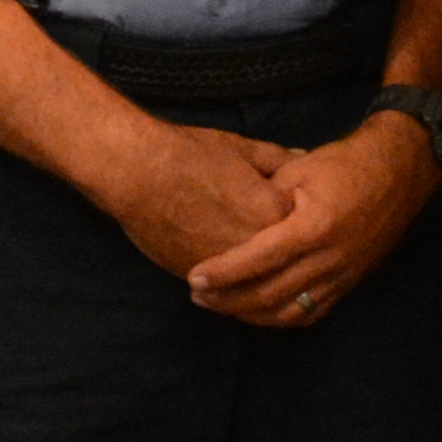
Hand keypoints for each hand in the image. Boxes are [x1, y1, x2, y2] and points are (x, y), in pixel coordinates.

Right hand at [107, 120, 295, 282]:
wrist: (139, 174)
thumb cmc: (191, 154)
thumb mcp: (242, 149)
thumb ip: (275, 158)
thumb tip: (301, 155)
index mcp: (277, 212)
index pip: (301, 230)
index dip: (297, 225)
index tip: (294, 221)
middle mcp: (260, 246)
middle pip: (284, 264)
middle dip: (285, 261)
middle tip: (287, 260)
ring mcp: (232, 267)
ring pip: (258, 286)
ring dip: (260, 285)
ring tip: (259, 280)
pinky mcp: (203, 278)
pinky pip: (229, 292)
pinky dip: (233, 290)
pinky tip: (233, 285)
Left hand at [187, 116, 436, 327]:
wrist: (401, 170)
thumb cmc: (346, 163)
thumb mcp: (298, 168)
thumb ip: (265, 196)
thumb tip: (229, 218)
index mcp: (313, 227)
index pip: (258, 260)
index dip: (223, 273)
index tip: (194, 278)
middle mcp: (329, 258)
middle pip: (269, 294)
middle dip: (228, 299)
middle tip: (197, 296)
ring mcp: (344, 275)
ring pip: (290, 312)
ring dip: (251, 314)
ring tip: (222, 306)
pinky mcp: (352, 282)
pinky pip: (312, 312)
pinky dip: (281, 317)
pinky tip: (259, 312)